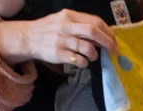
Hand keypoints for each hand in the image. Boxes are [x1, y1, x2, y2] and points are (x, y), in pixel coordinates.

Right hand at [0, 10, 116, 68]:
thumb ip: (81, 25)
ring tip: (92, 57)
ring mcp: (62, 40)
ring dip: (95, 55)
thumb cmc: (49, 30)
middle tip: (114, 52)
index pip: (96, 21)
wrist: (28, 37)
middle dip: (108, 43)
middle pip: (94, 32)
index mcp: (70, 16)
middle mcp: (66, 26)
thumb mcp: (63, 21)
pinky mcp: (59, 53)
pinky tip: (82, 62)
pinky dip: (85, 63)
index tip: (114, 41)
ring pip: (88, 48)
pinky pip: (79, 60)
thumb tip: (104, 34)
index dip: (108, 32)